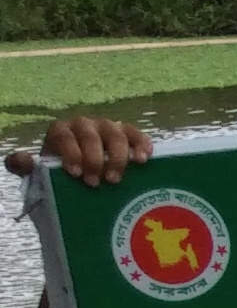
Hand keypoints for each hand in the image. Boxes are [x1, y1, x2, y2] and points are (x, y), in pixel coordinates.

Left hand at [19, 119, 151, 186]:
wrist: (85, 176)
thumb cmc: (62, 174)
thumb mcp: (39, 171)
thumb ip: (24, 166)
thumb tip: (22, 161)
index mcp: (61, 131)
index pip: (65, 136)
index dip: (71, 153)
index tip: (75, 173)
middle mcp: (85, 125)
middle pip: (91, 135)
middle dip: (94, 159)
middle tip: (94, 183)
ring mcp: (108, 128)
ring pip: (116, 135)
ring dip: (118, 157)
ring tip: (116, 179)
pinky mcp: (128, 135)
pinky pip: (137, 135)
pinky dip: (142, 145)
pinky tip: (143, 160)